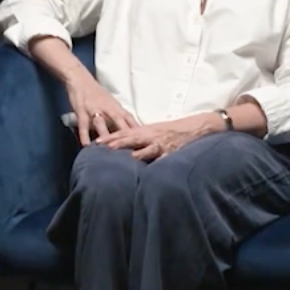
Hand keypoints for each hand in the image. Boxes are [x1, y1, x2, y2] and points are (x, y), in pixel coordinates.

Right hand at [66, 80, 137, 146]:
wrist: (80, 79)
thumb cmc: (97, 94)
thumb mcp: (112, 104)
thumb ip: (120, 117)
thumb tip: (130, 132)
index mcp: (117, 108)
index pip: (130, 120)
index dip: (138, 130)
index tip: (145, 141)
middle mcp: (108, 109)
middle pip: (119, 123)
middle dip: (125, 135)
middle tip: (131, 148)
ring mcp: (95, 110)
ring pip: (101, 124)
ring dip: (105, 135)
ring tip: (108, 148)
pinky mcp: (82, 111)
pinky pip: (83, 125)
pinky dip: (84, 135)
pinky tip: (86, 145)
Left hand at [100, 114, 214, 161]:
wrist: (194, 128)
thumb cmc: (171, 131)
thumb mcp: (152, 131)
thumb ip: (138, 138)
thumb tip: (120, 144)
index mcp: (144, 131)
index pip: (123, 133)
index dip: (109, 137)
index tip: (96, 141)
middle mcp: (150, 136)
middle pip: (130, 138)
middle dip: (116, 142)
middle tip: (102, 146)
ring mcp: (160, 144)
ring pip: (145, 146)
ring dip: (133, 150)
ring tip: (124, 155)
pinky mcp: (171, 151)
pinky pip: (162, 156)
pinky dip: (154, 159)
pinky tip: (147, 162)